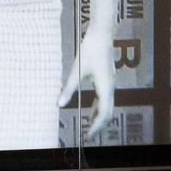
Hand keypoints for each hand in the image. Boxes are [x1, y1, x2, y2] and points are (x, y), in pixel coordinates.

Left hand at [60, 21, 115, 139]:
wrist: (102, 33)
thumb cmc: (90, 50)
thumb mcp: (77, 71)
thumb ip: (68, 89)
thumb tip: (59, 104)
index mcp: (105, 87)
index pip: (104, 113)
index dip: (97, 127)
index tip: (88, 136)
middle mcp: (110, 86)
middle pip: (109, 112)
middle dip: (99, 125)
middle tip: (89, 136)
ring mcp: (110, 82)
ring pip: (108, 105)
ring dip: (99, 116)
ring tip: (89, 126)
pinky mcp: (107, 78)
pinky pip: (105, 98)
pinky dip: (99, 107)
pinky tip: (91, 109)